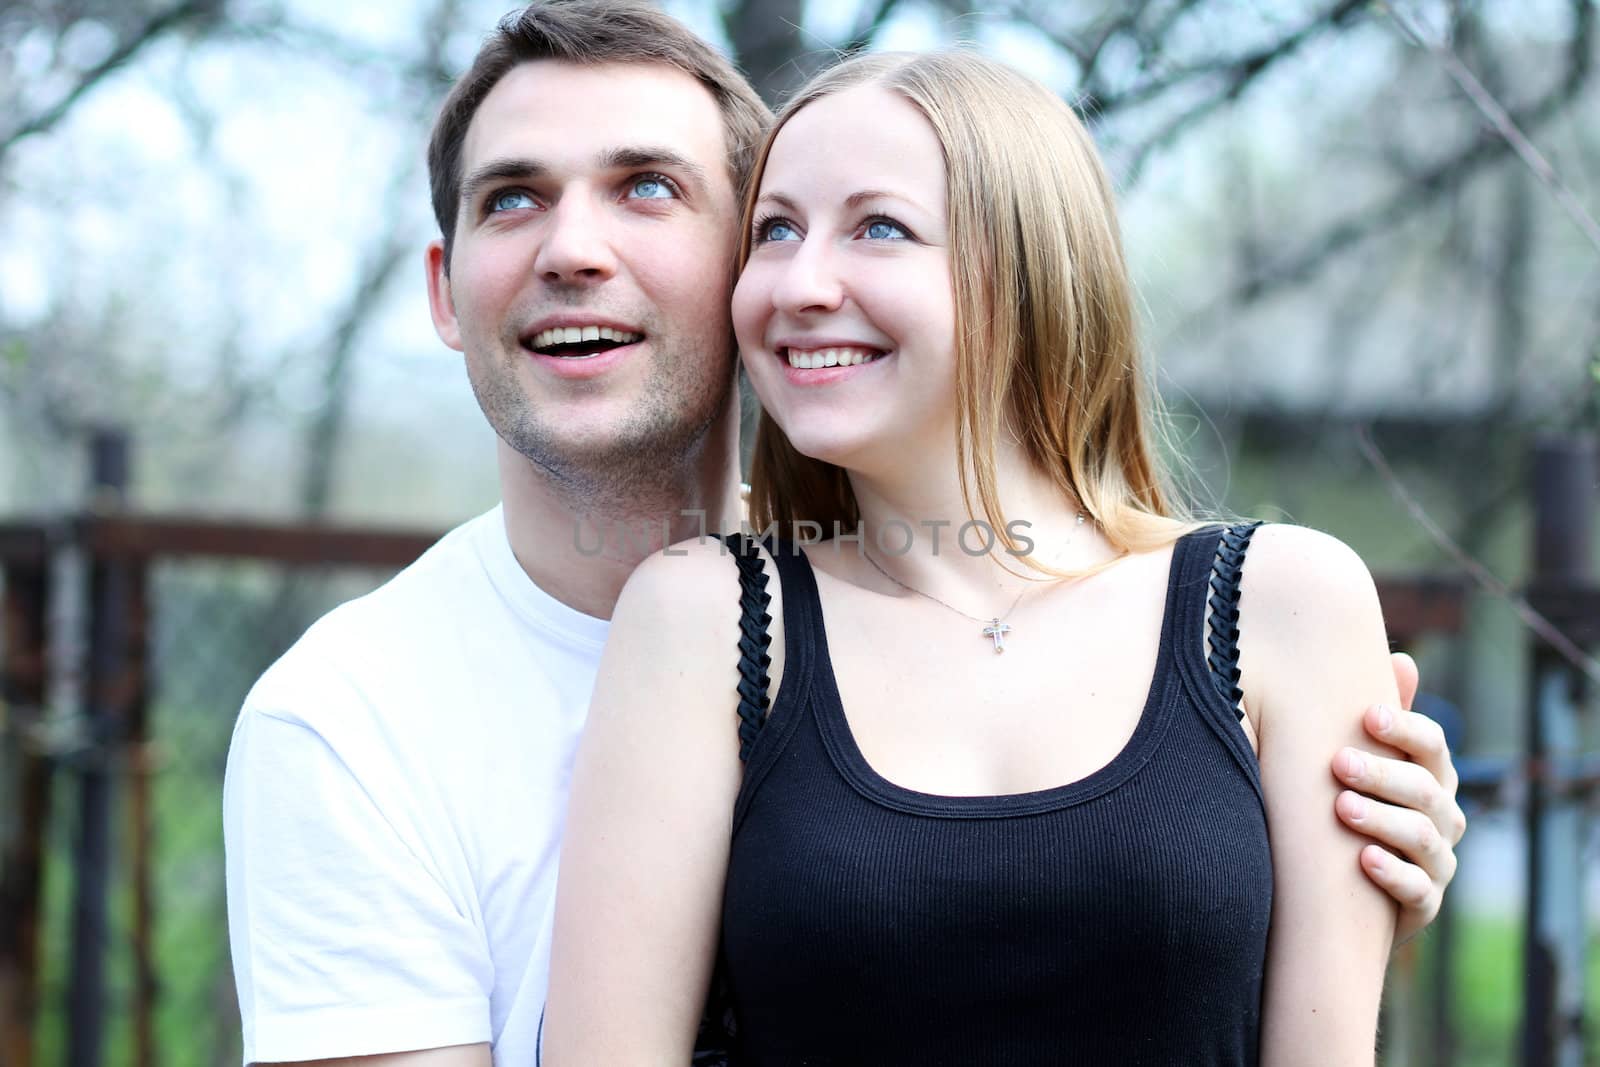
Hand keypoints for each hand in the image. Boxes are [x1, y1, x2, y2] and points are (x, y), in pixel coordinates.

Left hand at [1331, 652, 1466, 943]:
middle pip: (1425, 790)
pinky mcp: (1424, 904)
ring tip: (1342, 808)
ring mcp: (1438, 862)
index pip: (1432, 746)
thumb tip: (1403, 658)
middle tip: (1337, 763)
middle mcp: (1443, 817)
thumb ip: (1382, 716)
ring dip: (1383, 820)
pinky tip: (1364, 860)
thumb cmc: (1355, 805)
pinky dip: (1394, 875)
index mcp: (1431, 776)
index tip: (1367, 714)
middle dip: (1382, 774)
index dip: (1405, 728)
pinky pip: (1419, 892)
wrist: (1345, 888)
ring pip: (1423, 838)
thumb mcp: (1366, 760)